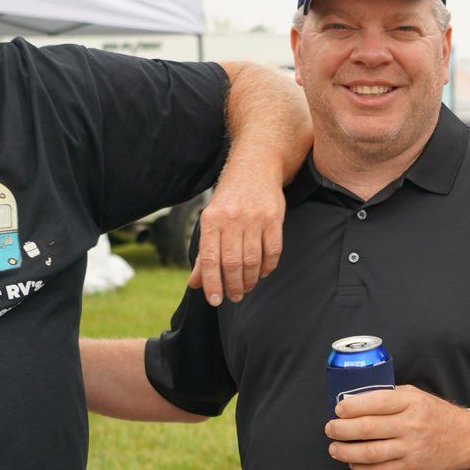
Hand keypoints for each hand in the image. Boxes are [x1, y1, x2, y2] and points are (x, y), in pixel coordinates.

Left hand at [187, 165, 285, 305]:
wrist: (254, 168)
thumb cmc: (229, 200)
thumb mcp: (211, 221)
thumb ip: (204, 254)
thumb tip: (195, 283)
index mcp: (211, 220)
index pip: (210, 259)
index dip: (212, 283)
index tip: (214, 301)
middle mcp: (231, 218)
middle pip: (232, 263)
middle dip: (233, 286)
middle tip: (235, 297)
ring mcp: (254, 218)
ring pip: (252, 259)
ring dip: (250, 279)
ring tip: (247, 287)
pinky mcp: (274, 218)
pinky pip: (273, 250)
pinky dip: (268, 267)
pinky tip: (263, 272)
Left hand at [326, 386, 469, 469]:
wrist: (465, 438)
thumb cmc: (435, 414)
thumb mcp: (416, 396)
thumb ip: (389, 397)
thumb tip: (355, 401)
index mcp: (410, 403)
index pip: (375, 402)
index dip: (352, 407)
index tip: (338, 409)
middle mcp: (410, 425)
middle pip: (367, 428)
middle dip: (342, 429)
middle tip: (330, 429)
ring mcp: (411, 448)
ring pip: (370, 453)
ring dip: (346, 452)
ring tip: (334, 449)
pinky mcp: (412, 467)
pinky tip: (353, 464)